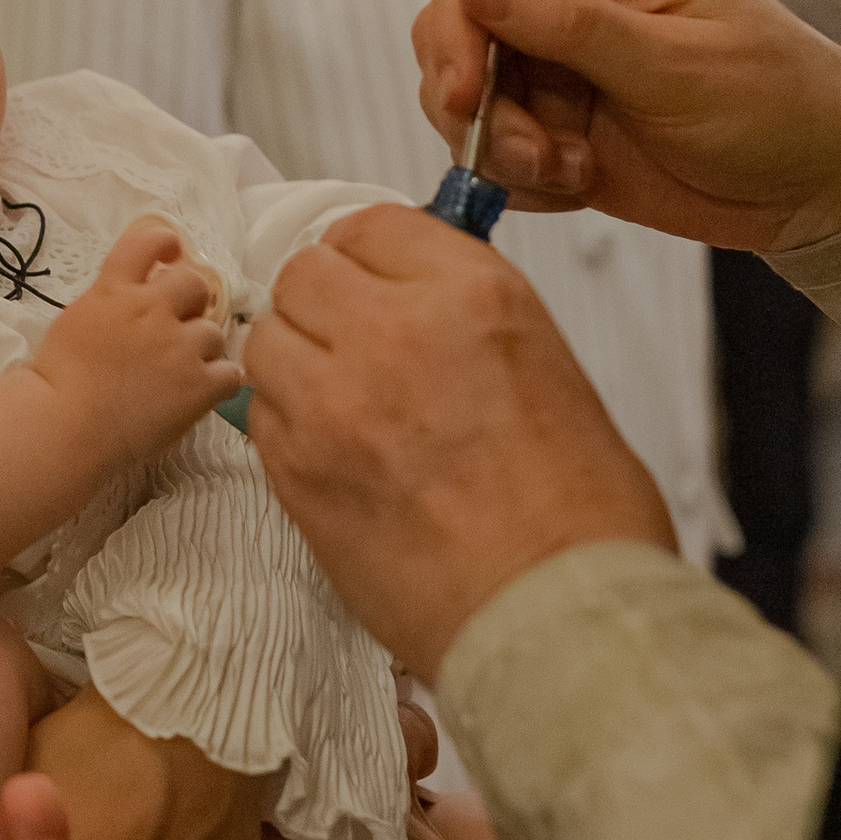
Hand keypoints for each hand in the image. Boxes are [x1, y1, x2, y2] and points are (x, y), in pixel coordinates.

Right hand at [33, 215, 241, 463]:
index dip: (165, 243)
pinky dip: (218, 383)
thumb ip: (109, 301)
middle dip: (190, 302)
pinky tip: (200, 394)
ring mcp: (180, 347)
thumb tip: (132, 296)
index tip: (169, 255)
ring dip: (201, 350)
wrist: (64, 426)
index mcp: (116, 290)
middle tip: (176, 327)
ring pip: (212, 334)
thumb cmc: (57, 380)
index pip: (148, 242)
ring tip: (178, 374)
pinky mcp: (199, 386)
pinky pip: (229, 374)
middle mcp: (153, 309)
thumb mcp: (76, 320)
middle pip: (194, 284)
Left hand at [247, 207, 672, 676]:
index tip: (373, 279)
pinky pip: (262, 418)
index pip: (372, 225)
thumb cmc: (578, 511)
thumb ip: (466, 315)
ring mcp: (332, 402)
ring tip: (343, 406)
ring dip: (296, 363)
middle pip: (304, 274)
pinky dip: (288, 428)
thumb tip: (413, 296)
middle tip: (353, 344)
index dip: (369, 257)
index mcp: (469, 294)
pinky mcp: (297, 471)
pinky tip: (337, 456)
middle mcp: (391, 332)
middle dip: (323, 304)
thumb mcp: (546, 366)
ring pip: (267, 342)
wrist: (554, 614)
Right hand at [412, 0, 840, 249]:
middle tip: (527, 149)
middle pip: (455, 24)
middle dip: (473, 96)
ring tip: (569, 169)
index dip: (457, 18)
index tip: (463, 86)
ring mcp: (553, 61)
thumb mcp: (676, 64)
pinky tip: (578, 183)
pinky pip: (489, 146)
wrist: (817, 183)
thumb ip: (570, 23)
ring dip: (499, 144)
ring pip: (460, 93)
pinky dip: (517, 176)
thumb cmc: (777, 101)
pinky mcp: (550, 121)